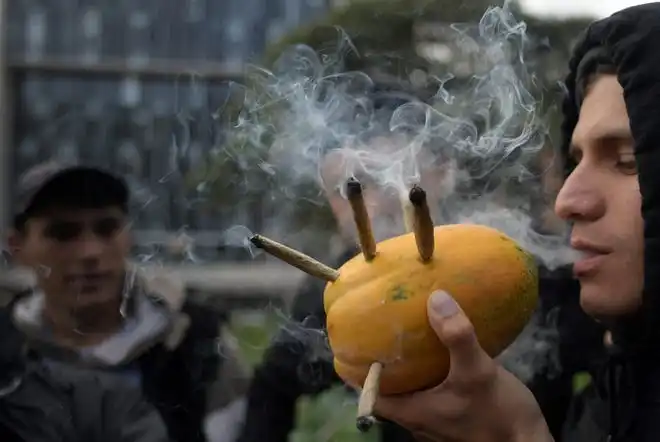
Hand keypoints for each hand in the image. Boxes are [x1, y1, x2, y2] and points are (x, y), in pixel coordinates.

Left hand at [373, 291, 553, 441]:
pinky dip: (431, 373)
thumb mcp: (477, 372)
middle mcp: (418, 420)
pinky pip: (433, 393)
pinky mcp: (455, 417)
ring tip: (409, 337)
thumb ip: (457, 336)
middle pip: (389, 391)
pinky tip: (442, 353)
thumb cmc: (498, 415)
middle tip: (384, 331)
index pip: (369, 395)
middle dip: (386, 363)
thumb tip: (435, 298)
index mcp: (412, 412)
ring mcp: (436, 422)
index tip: (354, 344)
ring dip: (409, 368)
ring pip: (412, 392)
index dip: (358, 372)